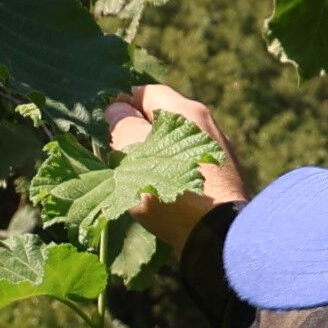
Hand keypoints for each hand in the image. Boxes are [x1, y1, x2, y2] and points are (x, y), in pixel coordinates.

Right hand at [106, 82, 246, 250]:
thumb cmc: (170, 188)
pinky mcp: (223, 178)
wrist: (218, 235)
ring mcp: (217, 151)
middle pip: (161, 119)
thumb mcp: (133, 153)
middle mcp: (207, 124)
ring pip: (174, 144)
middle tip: (114, 153)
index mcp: (185, 110)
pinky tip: (159, 191)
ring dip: (153, 155)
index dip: (121, 104)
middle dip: (136, 131)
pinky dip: (171, 171)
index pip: (145, 93)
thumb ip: (122, 125)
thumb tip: (117, 108)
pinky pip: (188, 165)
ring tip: (133, 176)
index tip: (104, 123)